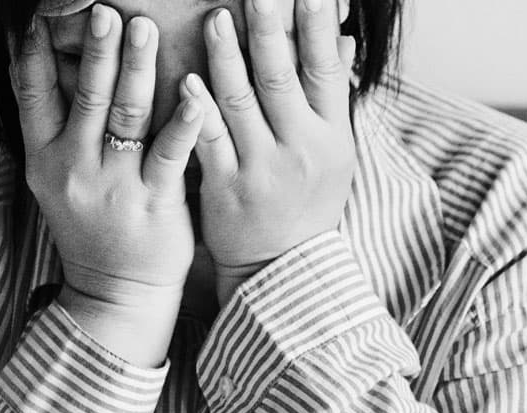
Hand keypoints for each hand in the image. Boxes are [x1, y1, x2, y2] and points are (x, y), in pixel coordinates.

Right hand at [10, 6, 204, 366]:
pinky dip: (183, 118)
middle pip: (86, 95)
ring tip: (145, 26)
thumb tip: (43, 59)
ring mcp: (114, 186)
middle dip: (98, 48)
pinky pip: (170, 152)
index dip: (37, 49)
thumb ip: (54, 126)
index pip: (32, 92)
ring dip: (136, 66)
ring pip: (126, 114)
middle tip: (108, 9)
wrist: (116, 295)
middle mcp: (73, 168)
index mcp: (43, 158)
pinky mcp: (154, 202)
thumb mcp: (55, 179)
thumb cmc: (92, 227)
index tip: (46, 13)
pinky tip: (195, 89)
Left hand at [187, 0, 357, 305]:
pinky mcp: (227, 188)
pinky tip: (185, 80)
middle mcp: (300, 149)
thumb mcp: (333, 154)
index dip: (317, 25)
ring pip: (242, 102)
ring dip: (227, 57)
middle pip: (282, 78)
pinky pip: (210, 142)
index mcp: (332, 136)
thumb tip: (341, 38)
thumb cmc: (307, 205)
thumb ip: (331, 96)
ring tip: (214, 18)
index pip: (326, 69)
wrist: (283, 272)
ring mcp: (262, 169)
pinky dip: (198, 109)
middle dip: (270, 29)